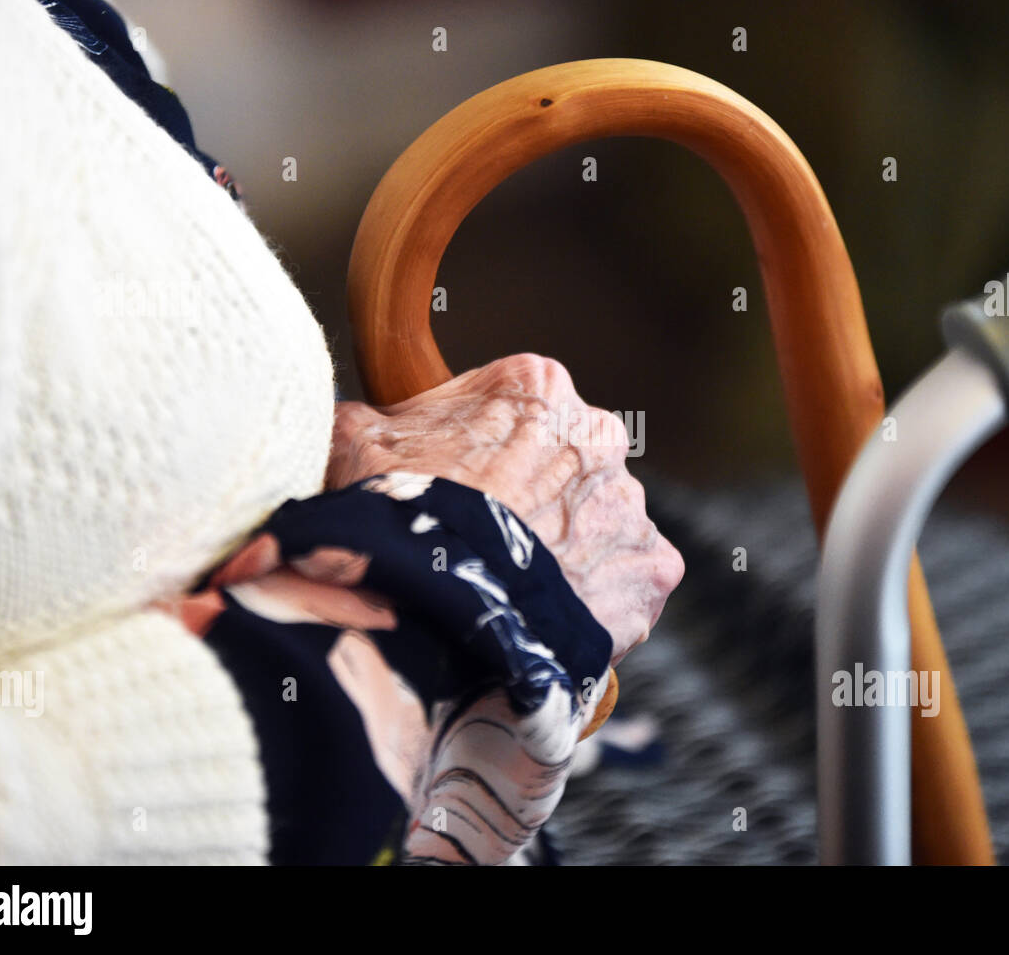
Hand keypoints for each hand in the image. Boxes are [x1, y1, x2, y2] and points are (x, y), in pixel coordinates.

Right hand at [326, 353, 683, 663]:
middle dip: (534, 502)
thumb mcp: (357, 443)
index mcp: (537, 388)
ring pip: (598, 526)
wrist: (432, 608)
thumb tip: (357, 414)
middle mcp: (599, 435)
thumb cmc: (395, 519)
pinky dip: (597, 602)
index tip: (465, 491)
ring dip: (566, 553)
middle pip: (566, 469)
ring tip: (516, 593)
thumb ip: (371, 414)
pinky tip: (550, 619)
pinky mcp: (652, 569)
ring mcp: (630, 505)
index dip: (485, 454)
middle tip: (491, 547)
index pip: (520, 411)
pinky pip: (627, 583)